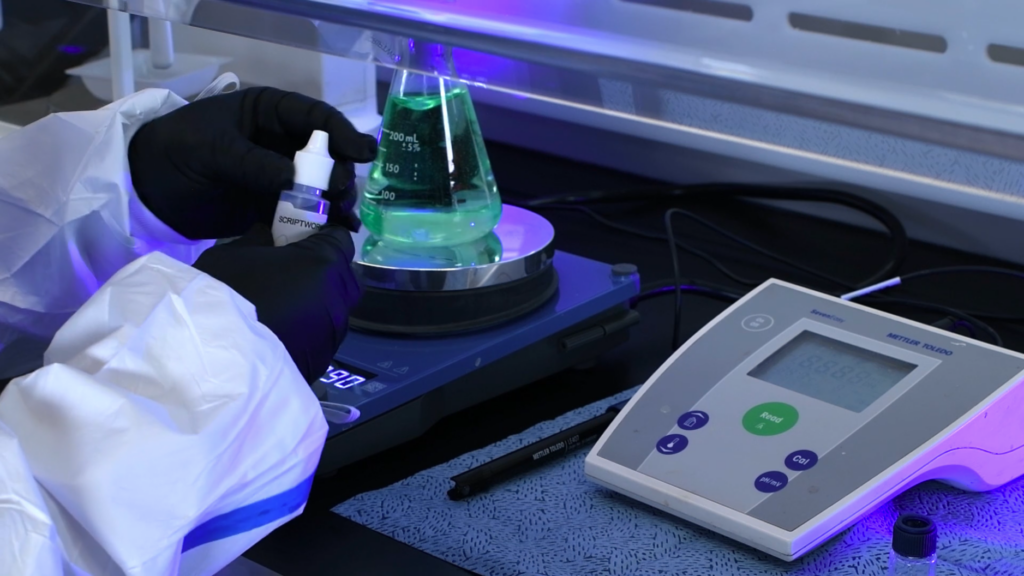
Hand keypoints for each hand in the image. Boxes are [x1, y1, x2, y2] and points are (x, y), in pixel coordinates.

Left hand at [129, 87, 377, 239]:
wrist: (145, 189)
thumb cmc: (174, 150)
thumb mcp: (211, 149)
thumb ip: (252, 163)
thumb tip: (294, 180)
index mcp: (267, 112)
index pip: (314, 117)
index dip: (341, 133)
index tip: (362, 152)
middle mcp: (280, 141)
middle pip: (326, 155)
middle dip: (340, 172)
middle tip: (342, 192)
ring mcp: (278, 175)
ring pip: (320, 185)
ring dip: (336, 200)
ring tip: (343, 217)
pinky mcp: (271, 205)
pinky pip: (304, 211)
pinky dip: (321, 222)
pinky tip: (339, 231)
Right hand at [192, 224, 360, 382]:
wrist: (217, 356)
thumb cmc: (225, 294)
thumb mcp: (234, 252)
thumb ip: (260, 240)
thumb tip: (268, 236)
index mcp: (324, 262)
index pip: (339, 236)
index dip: (320, 235)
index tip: (299, 239)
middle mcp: (340, 295)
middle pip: (342, 274)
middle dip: (322, 270)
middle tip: (289, 273)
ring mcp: (335, 330)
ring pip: (334, 308)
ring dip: (315, 303)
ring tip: (282, 308)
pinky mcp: (324, 358)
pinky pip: (322, 335)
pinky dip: (308, 331)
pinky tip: (282, 333)